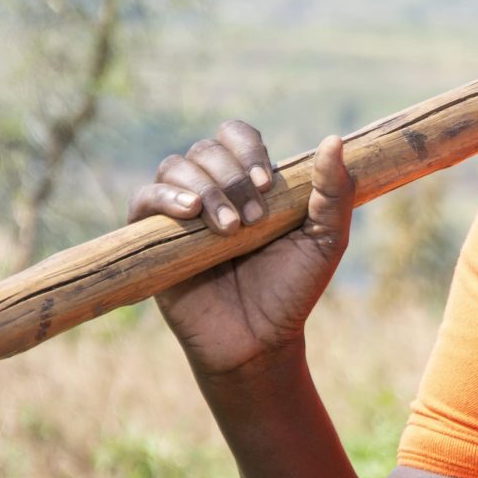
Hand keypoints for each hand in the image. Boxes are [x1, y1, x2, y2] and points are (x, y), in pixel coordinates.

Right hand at [128, 121, 354, 377]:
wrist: (260, 341)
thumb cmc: (293, 290)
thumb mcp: (325, 240)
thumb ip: (334, 192)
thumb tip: (334, 141)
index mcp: (249, 182)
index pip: (235, 136)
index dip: (247, 149)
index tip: (266, 183)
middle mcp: (212, 190)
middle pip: (206, 149)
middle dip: (232, 178)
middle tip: (254, 220)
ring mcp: (180, 213)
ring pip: (175, 167)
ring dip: (206, 188)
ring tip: (230, 228)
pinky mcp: (153, 239)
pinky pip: (143, 199)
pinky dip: (164, 197)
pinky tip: (190, 213)